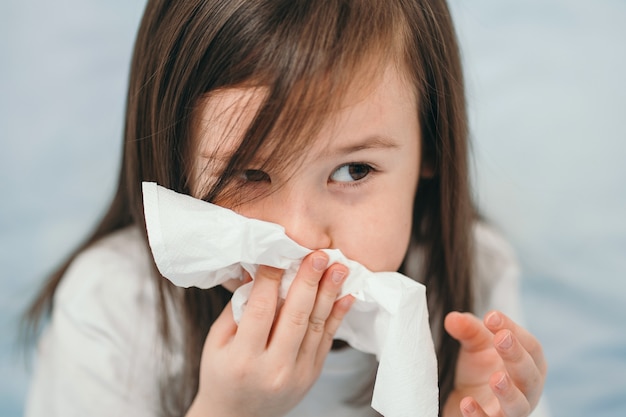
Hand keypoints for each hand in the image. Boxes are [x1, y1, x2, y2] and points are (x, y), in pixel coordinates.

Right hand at [186, 251, 353, 416]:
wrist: (237, 416)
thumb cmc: (222, 373)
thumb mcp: (217, 341)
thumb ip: (238, 308)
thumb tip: (258, 270)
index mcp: (242, 359)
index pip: (260, 309)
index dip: (271, 277)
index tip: (279, 251)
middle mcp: (272, 368)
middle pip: (294, 316)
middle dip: (308, 281)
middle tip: (319, 254)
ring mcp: (297, 373)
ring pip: (316, 326)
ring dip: (329, 293)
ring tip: (338, 267)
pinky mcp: (312, 373)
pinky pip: (328, 339)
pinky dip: (338, 315)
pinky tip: (345, 294)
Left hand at [442, 311, 546, 416]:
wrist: (466, 400)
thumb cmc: (481, 368)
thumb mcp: (475, 344)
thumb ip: (468, 329)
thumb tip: (453, 318)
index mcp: (530, 364)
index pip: (531, 346)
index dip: (514, 329)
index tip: (491, 316)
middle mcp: (528, 390)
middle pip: (530, 374)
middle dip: (517, 356)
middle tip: (501, 338)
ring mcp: (512, 411)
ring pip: (519, 406)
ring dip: (509, 393)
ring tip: (496, 378)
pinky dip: (480, 415)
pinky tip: (466, 403)